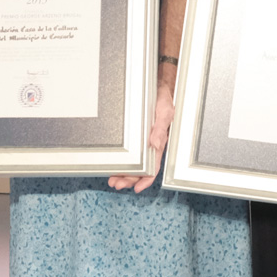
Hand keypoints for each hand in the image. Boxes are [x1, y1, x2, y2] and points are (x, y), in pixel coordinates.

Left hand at [110, 78, 175, 192]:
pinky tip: (113, 165)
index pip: (153, 167)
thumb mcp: (165, 113)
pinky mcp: (135, 135)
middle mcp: (150, 145)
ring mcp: (142, 141)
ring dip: (123, 173)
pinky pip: (128, 152)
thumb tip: (154, 145)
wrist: (159, 87)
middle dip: (129, 179)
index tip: (136, 188)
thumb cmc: (164, 101)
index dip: (145, 180)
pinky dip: (121, 161)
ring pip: (133, 163)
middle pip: (140, 169)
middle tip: (116, 184)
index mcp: (159, 143)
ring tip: (112, 179)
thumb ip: (160, 129)